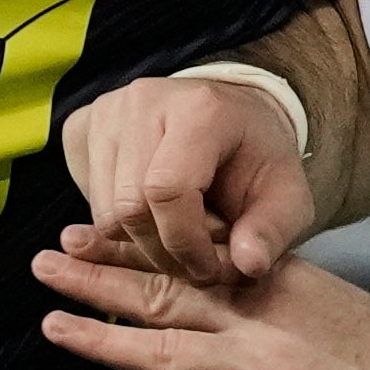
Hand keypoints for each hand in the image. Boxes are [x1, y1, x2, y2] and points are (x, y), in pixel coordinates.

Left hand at [34, 242, 369, 369]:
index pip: (190, 259)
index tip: (84, 233)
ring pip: (170, 351)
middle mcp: (264, 318)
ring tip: (52, 327)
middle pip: (166, 294)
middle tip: (43, 261)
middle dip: (99, 278)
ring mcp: (271, 368)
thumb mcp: (333, 305)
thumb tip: (233, 278)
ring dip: (106, 338)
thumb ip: (276, 293)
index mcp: (277, 284)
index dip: (130, 247)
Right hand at [59, 74, 321, 283]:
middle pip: (129, 207)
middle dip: (161, 252)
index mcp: (199, 109)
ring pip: (104, 212)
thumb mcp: (287, 196)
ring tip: (179, 237)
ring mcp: (106, 110)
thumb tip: (247, 266)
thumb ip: (272, 231)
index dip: (184, 243)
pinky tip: (152, 215)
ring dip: (140, 243)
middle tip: (194, 264)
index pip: (167, 190)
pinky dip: (117, 225)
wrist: (232, 117)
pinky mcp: (82, 126)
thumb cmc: (257, 159)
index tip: (208, 269)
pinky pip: (86, 199)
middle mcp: (143, 100)